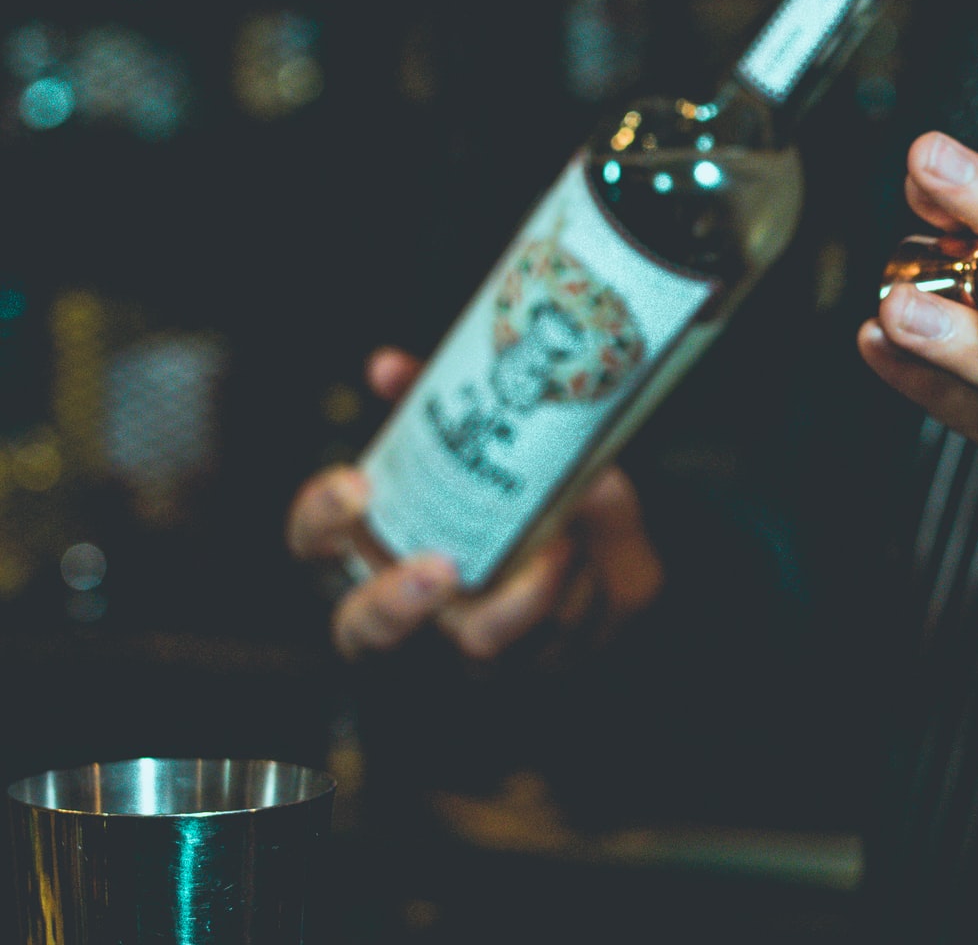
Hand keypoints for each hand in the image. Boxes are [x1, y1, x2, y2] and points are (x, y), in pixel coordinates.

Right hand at [286, 348, 664, 661]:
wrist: (608, 553)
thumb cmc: (524, 500)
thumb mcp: (493, 445)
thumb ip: (450, 410)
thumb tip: (388, 368)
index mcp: (386, 550)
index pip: (316, 544)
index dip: (322, 518)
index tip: (358, 485)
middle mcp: (418, 613)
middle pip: (367, 631)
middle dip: (398, 603)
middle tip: (443, 567)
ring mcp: (472, 648)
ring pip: (477, 645)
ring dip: (526, 595)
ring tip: (561, 547)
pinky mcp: (540, 661)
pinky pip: (557, 644)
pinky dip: (588, 595)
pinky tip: (604, 559)